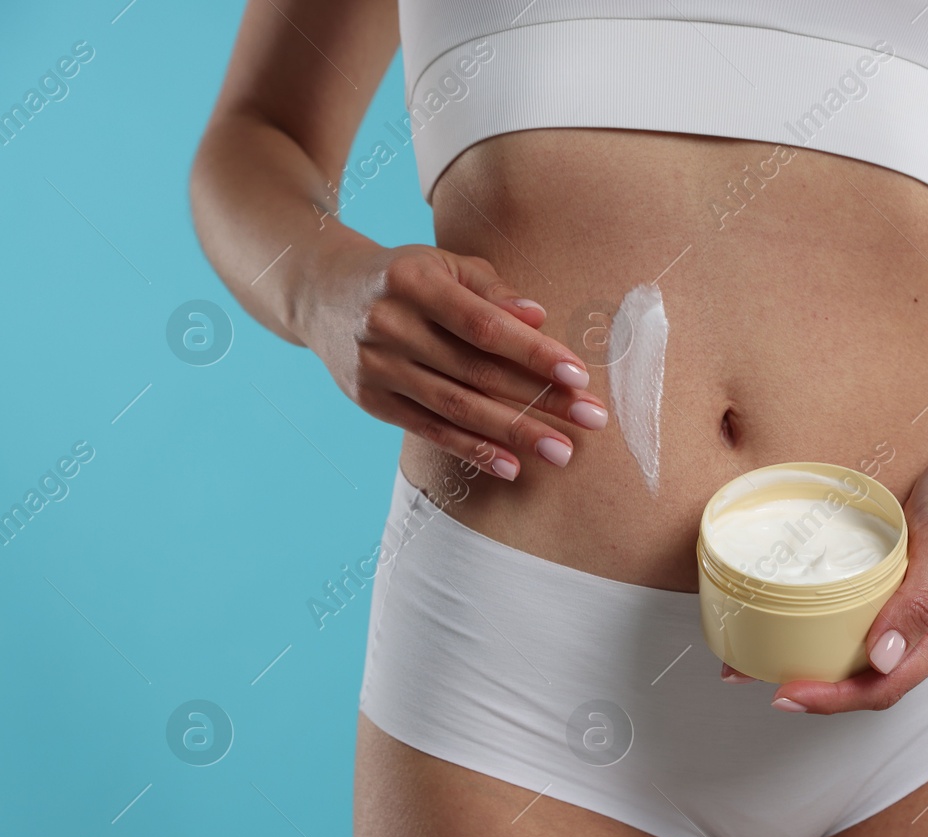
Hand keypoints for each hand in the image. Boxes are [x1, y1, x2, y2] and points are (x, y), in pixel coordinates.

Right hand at [295, 239, 607, 478]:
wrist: (320, 292)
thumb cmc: (404, 276)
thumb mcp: (443, 265)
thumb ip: (491, 290)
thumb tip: (539, 317)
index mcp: (412, 281)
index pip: (484, 325)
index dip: (533, 353)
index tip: (578, 376)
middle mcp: (388, 324)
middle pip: (477, 371)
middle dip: (540, 400)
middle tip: (592, 421)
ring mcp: (375, 366)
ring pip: (457, 407)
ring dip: (515, 433)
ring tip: (563, 452)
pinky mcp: (371, 401)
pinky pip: (430, 430)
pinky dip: (472, 450)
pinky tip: (512, 466)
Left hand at [727, 446, 927, 713]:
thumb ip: (919, 602)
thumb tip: (882, 658)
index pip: (887, 687)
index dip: (834, 699)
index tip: (788, 693)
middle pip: (870, 683)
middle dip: (816, 690)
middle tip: (759, 678)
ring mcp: (916, 616)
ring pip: (862, 658)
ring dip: (817, 664)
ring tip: (764, 658)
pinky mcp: (901, 593)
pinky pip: (860, 624)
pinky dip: (826, 629)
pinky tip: (797, 621)